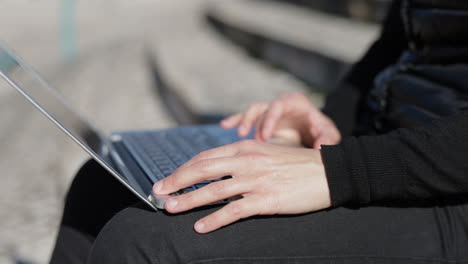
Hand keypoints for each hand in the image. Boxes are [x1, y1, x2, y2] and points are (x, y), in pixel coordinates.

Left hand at [153, 140, 331, 232]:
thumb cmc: (296, 164)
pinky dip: (215, 220)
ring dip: (188, 200)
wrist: (328, 172)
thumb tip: (218, 168)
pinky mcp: (266, 199)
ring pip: (213, 190)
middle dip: (176, 181)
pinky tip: (201, 227)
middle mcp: (247, 161)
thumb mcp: (265, 153)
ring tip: (170, 209)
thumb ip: (242, 157)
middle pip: (203, 170)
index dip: (183, 168)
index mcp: (245, 147)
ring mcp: (256, 180)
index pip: (205, 157)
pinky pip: (234, 210)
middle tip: (158, 192)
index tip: (168, 178)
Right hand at [220, 92, 340, 148]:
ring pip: (253, 111)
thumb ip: (327, 139)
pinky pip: (247, 118)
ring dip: (243, 121)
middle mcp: (281, 104)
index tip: (264, 136)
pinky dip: (236, 120)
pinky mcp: (263, 120)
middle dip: (253, 121)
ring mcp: (270, 112)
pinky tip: (225, 126)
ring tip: (239, 135)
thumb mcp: (329, 134)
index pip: (279, 105)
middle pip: (262, 107)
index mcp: (296, 103)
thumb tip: (319, 148)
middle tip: (248, 137)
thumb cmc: (322, 132)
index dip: (269, 119)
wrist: (317, 133)